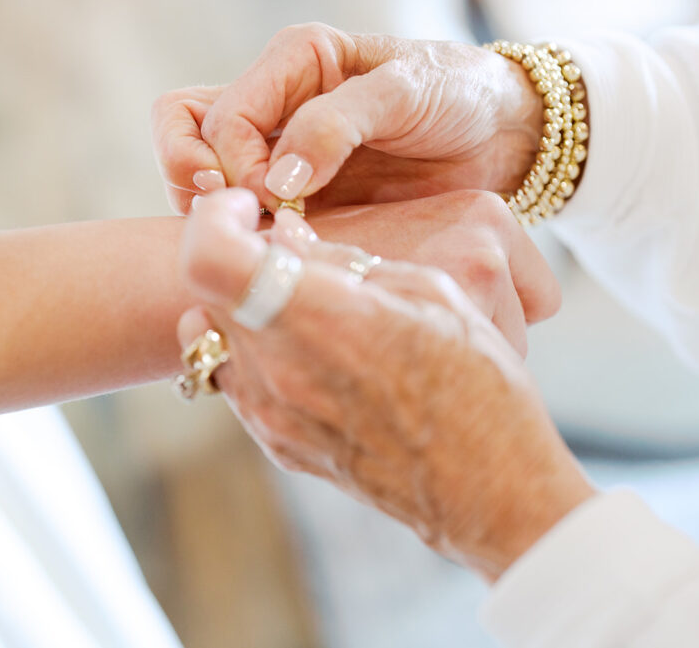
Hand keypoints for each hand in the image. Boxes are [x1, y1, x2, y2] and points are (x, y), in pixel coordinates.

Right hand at [153, 24, 543, 212]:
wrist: (501, 134)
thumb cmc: (458, 94)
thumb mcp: (406, 93)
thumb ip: (336, 125)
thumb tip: (274, 180)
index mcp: (295, 61)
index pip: (220, 113)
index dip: (232, 160)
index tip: (272, 197)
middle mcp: (276, 102)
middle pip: (192, 140)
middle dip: (209, 187)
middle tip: (255, 222)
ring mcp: (282, 151)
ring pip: (205, 178)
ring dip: (222, 215)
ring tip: (267, 241)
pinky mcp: (299, 194)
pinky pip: (249, 213)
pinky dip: (252, 236)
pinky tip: (286, 251)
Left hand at [177, 190, 593, 580]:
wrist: (491, 490)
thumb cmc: (479, 387)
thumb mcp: (430, 293)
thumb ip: (345, 261)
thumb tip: (285, 236)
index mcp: (320, 317)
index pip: (211, 259)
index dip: (213, 220)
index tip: (241, 209)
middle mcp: (279, 370)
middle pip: (207, 295)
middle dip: (234, 261)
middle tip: (280, 255)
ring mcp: (271, 416)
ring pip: (213, 339)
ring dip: (242, 308)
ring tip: (302, 305)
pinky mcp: (277, 446)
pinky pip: (238, 383)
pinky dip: (257, 353)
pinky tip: (313, 352)